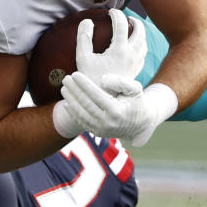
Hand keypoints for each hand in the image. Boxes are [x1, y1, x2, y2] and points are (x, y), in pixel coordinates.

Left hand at [60, 72, 176, 146]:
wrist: (141, 124)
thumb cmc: (138, 101)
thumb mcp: (136, 88)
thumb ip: (121, 81)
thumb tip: (102, 79)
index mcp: (116, 111)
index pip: (95, 95)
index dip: (84, 84)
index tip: (75, 74)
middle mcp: (107, 122)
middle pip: (85, 104)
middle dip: (74, 90)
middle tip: (66, 78)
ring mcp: (101, 130)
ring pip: (81, 114)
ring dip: (70, 100)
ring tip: (64, 88)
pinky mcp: (97, 133)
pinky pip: (82, 122)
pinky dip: (73, 112)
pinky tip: (67, 101)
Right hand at [76, 9, 146, 84]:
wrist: (101, 100)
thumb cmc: (90, 79)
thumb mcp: (82, 57)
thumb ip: (84, 37)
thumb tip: (87, 21)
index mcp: (119, 50)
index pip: (122, 25)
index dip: (116, 14)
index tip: (110, 12)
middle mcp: (131, 56)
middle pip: (140, 31)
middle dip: (134, 21)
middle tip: (127, 17)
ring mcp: (135, 64)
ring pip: (144, 43)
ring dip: (140, 33)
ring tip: (133, 29)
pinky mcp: (135, 71)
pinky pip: (143, 55)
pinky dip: (140, 45)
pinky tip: (134, 46)